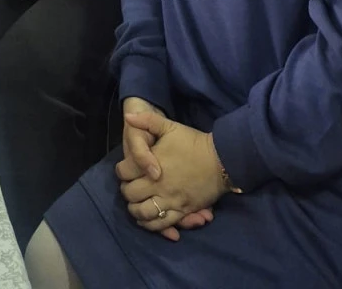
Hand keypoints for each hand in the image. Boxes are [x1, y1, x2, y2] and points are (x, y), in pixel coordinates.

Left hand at [117, 107, 226, 236]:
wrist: (220, 160)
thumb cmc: (193, 142)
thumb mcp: (169, 126)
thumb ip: (147, 120)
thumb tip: (128, 116)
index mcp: (151, 165)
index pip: (124, 173)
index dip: (121, 171)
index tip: (124, 170)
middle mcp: (158, 186)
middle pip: (131, 195)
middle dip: (126, 191)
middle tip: (128, 187)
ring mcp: (171, 201)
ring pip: (144, 213)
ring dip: (135, 211)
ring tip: (134, 206)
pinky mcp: (183, 211)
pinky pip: (163, 224)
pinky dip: (151, 225)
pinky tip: (146, 221)